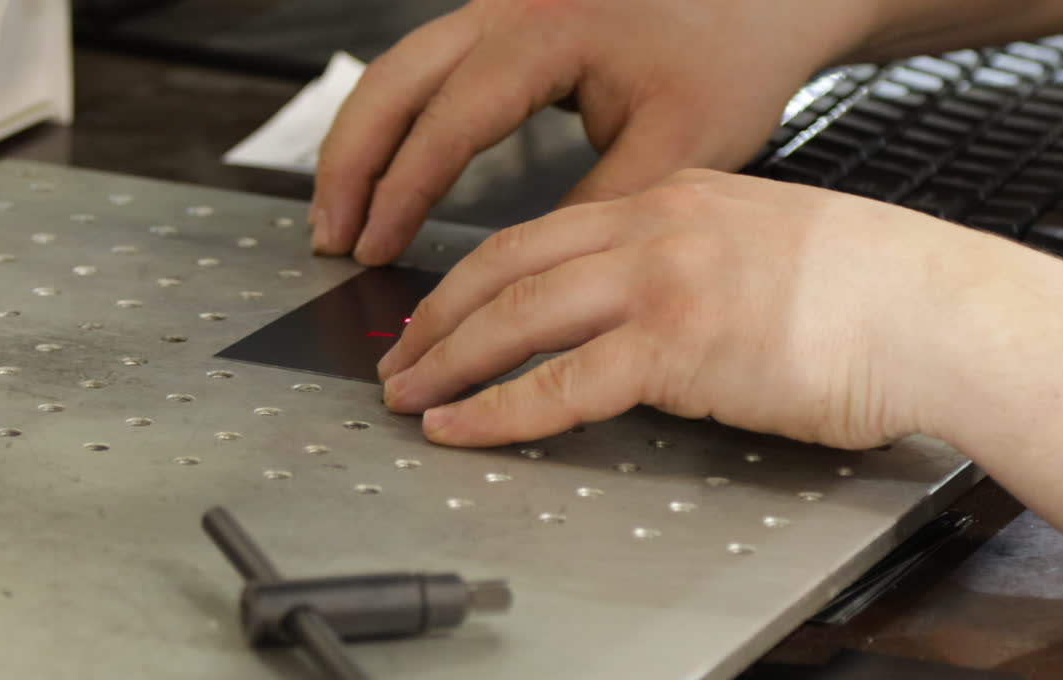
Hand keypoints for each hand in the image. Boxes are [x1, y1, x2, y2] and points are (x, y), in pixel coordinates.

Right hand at [310, 0, 876, 264]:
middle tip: (329, 236)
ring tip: (340, 212)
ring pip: (396, 69)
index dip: (401, 193)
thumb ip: (594, 209)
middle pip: (391, 81)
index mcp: (547, 33)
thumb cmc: (733, 55)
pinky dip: (394, 122)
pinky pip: (424, 68)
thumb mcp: (674, 146)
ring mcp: (501, 5)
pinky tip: (386, 167)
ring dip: (360, 140)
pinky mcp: (507, 18)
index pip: (446, 121)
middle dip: (348, 163)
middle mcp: (509, 7)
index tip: (375, 250)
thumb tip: (523, 270)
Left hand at [376, 170, 987, 451]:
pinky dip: (498, 410)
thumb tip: (628, 310)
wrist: (935, 313)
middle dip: (439, 316)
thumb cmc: (866, 291)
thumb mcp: (758, 243)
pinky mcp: (677, 346)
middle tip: (400, 355)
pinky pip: (559, 383)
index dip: (475, 277)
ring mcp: (662, 282)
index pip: (541, 233)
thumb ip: (684, 262)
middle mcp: (655, 227)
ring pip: (518, 316)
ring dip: (450, 359)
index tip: (442, 311)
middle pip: (508, 266)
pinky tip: (461, 427)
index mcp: (672, 196)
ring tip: (408, 393)